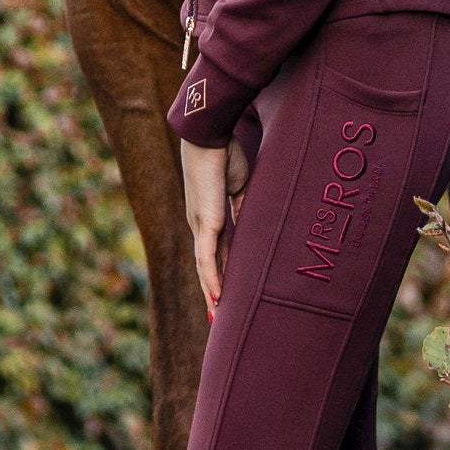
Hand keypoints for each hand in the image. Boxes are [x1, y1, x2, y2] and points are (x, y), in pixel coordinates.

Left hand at [182, 136, 252, 312]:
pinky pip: (207, 257)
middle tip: (216, 313)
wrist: (211, 136)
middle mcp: (200, 223)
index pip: (216, 250)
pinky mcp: (205, 222)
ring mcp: (200, 224)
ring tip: (216, 314)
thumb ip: (242, 207)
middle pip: (206, 264)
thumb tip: (250, 226)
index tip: (226, 289)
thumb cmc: (225, 153)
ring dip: (210, 290)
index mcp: (209, 213)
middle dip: (211, 288)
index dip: (221, 270)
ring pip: (204, 266)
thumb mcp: (239, 184)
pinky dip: (211, 277)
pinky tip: (216, 296)